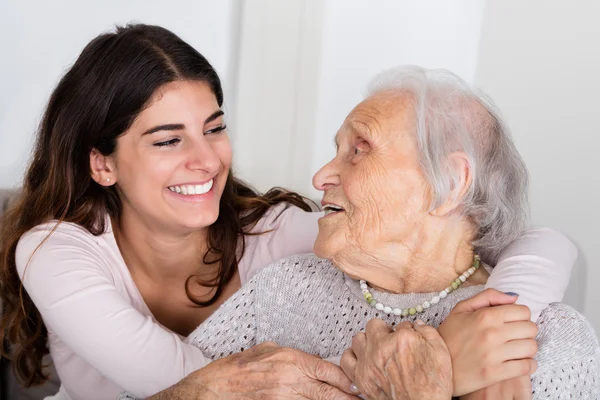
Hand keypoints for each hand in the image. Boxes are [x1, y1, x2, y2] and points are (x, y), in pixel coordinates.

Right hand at [147, 342, 359, 399]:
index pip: (329, 370)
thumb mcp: (267, 350)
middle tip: (364, 399)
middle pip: (329, 391)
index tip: (358, 385)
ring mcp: (285, 397)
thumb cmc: (237, 367)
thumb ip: (291, 354)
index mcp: (291, 359)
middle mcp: (291, 379)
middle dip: (348, 398)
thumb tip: (310, 360)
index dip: (346, 380)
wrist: (213, 388)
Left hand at [340, 319, 452, 399]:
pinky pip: (346, 359)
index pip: (400, 324)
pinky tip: (361, 358)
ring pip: (357, 339)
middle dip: (383, 330)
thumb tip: (418, 324)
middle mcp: (381, 348)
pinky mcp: (361, 378)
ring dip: (366, 341)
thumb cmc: (432, 386)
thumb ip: (429, 332)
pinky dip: (352, 356)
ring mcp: (368, 363)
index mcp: (401, 339)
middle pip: (374, 325)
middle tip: (390, 340)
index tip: (408, 338)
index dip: (406, 331)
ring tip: (375, 348)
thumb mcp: (441, 352)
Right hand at [438, 289, 537, 395]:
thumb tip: (514, 297)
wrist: (435, 364)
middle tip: (515, 336)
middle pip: (531, 328)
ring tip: (517, 350)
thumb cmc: (449, 336)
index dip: (520, 316)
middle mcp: (491, 333)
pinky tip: (518, 363)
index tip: (513, 322)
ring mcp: (494, 355)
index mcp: (485, 316)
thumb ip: (488, 297)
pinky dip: (527, 365)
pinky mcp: (495, 374)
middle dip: (525, 331)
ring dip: (527, 348)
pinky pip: (526, 367)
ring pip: (531, 347)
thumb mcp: (461, 309)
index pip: (523, 311)